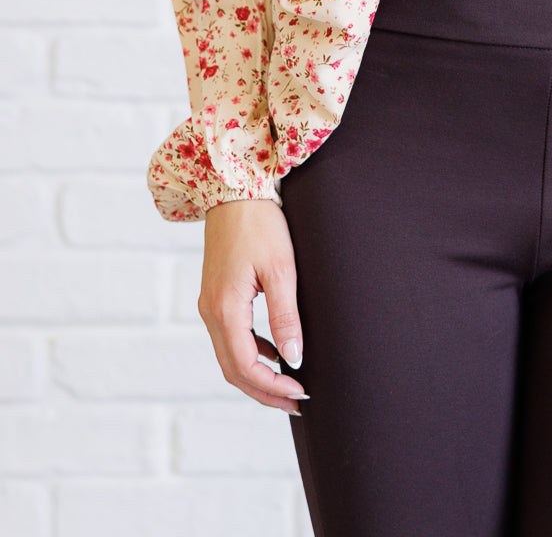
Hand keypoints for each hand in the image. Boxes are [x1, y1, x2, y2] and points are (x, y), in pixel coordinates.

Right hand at [199, 198, 308, 414]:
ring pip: (230, 356)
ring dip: (257, 375)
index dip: (273, 387)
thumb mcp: (281, 269)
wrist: (235, 189)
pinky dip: (252, 353)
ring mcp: (210, 304)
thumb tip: (293, 359)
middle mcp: (210, 312)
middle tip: (297, 402)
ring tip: (289, 384)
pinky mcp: (216, 296)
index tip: (301, 394)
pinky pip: (230, 337)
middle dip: (265, 391)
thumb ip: (285, 317)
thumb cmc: (260, 223)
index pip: (246, 367)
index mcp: (225, 308)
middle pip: (233, 370)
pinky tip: (275, 352)